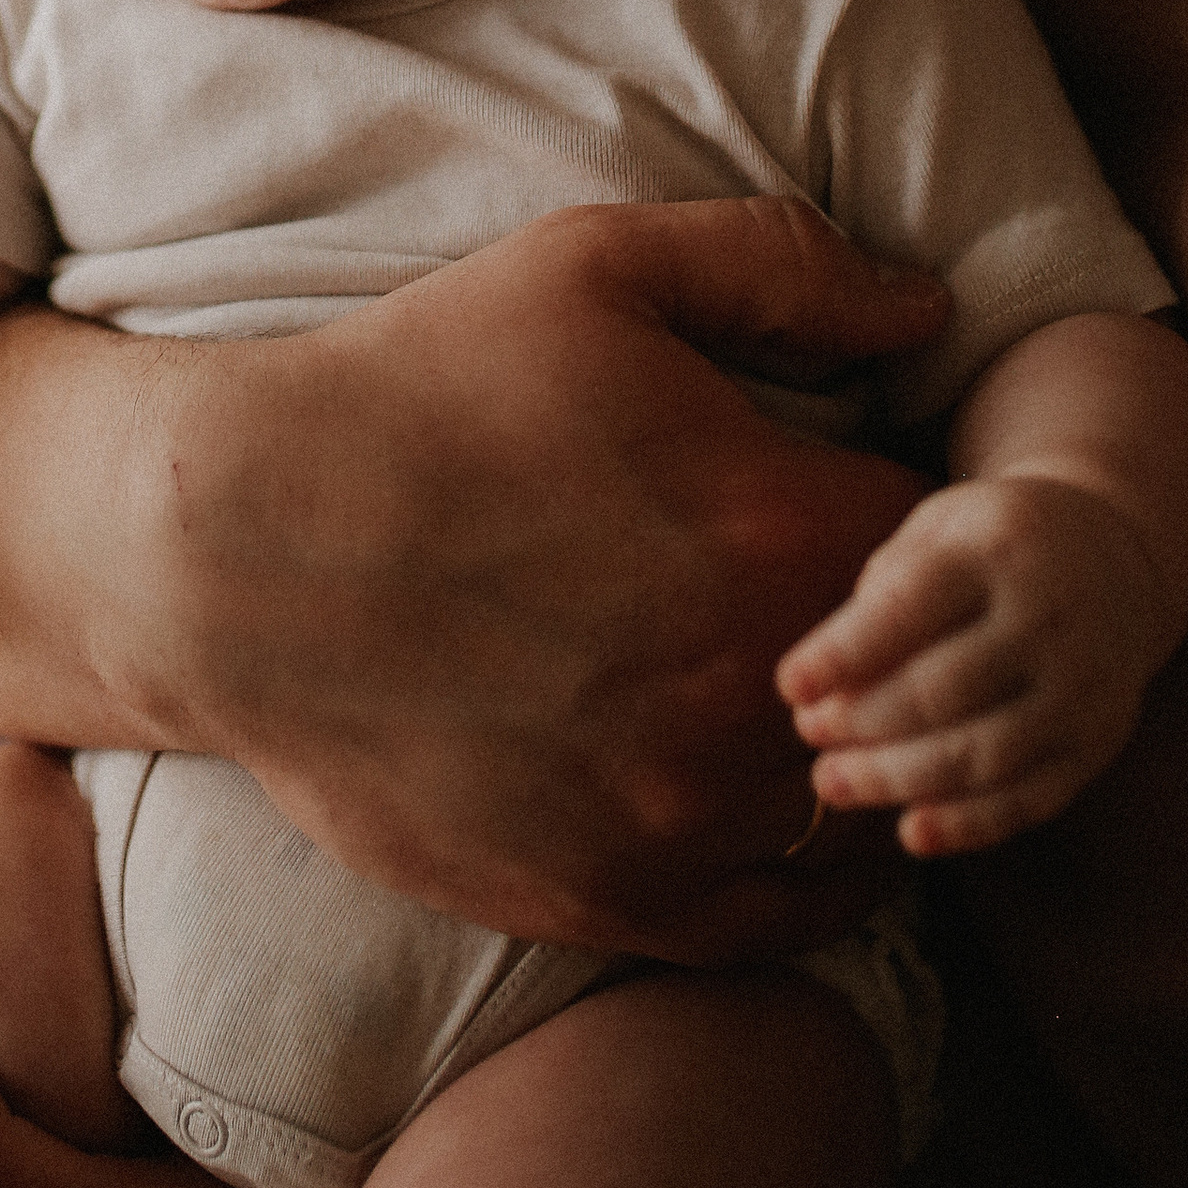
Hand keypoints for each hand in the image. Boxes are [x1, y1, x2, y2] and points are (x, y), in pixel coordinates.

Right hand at [154, 198, 947, 961]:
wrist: (235, 550)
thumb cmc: (418, 387)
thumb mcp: (598, 267)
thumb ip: (784, 268)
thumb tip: (931, 309)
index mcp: (780, 531)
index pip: (952, 545)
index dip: (924, 513)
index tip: (867, 490)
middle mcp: (756, 694)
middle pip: (920, 686)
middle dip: (902, 638)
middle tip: (846, 597)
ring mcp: (683, 813)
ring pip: (862, 806)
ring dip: (859, 751)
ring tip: (816, 696)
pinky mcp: (612, 898)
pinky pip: (779, 919)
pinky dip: (806, 871)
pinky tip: (787, 808)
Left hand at [774, 471, 1171, 855]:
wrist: (1119, 560)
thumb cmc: (993, 548)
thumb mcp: (943, 530)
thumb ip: (884, 592)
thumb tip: (820, 684)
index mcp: (998, 550)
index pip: (911, 607)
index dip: (843, 653)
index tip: (788, 686)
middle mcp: (1048, 619)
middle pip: (943, 689)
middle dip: (863, 721)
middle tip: (808, 733)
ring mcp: (1081, 688)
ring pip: (983, 754)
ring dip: (897, 780)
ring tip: (831, 781)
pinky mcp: (1096, 744)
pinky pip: (1029, 799)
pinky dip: (968, 826)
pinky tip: (909, 832)